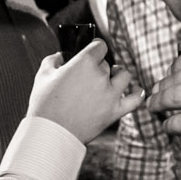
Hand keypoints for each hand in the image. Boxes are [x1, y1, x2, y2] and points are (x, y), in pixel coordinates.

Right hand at [27, 39, 142, 143]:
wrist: (50, 133)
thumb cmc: (44, 104)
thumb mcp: (43, 75)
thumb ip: (54, 60)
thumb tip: (61, 56)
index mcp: (84, 63)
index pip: (99, 46)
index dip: (96, 47)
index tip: (93, 49)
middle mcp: (101, 76)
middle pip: (107, 64)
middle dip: (98, 67)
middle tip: (87, 76)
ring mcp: (110, 94)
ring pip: (124, 76)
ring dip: (118, 75)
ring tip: (111, 78)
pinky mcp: (115, 112)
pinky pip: (135, 99)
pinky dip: (137, 93)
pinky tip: (134, 90)